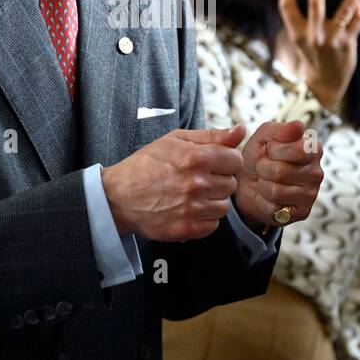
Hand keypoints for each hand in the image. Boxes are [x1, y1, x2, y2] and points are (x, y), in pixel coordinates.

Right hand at [102, 125, 246, 241]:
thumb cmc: (147, 164)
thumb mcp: (176, 140)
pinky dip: (204, 219)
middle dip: (218, 181)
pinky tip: (188, 209)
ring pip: (224, 207)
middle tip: (197, 179)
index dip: (225, 161)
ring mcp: (191, 209)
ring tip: (192, 195)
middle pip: (231, 185)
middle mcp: (196, 184)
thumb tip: (241, 130)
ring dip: (212, 201)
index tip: (212, 163)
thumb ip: (212, 136)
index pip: (235, 161)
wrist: (118, 196)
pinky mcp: (186, 229)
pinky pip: (212, 225)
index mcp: (196, 158)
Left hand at [233, 120, 324, 229]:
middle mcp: (317, 172)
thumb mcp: (262, 138)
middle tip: (264, 167)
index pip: (298, 150)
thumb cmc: (260, 157)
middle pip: (281, 172)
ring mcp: (311, 195)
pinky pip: (274, 208)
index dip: (274, 150)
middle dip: (263, 168)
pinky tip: (268, 197)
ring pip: (275, 191)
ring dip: (262, 185)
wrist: (249, 184)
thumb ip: (279, 130)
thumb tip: (299, 125)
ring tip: (265, 181)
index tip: (270, 150)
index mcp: (313, 149)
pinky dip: (263, 202)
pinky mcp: (302, 213)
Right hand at [279, 0, 359, 111]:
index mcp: (297, 33)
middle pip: (315, 2)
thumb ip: (302, 18)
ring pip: (344, 10)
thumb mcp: (301, 40)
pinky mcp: (348, 44)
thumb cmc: (313, 55)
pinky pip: (357, 22)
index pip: (287, 8)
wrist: (325, 84)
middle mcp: (313, 35)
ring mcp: (332, 40)